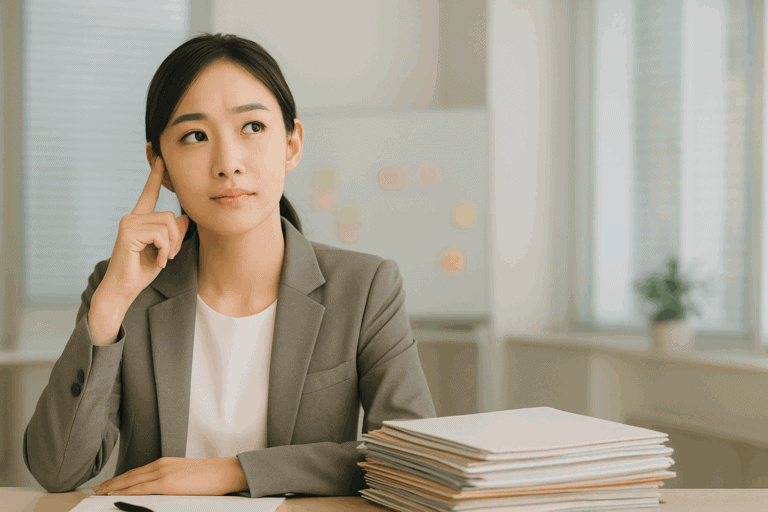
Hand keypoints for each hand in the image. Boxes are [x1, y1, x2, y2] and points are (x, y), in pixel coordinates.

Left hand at [92, 456, 247, 495]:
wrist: (226, 471)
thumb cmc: (211, 476)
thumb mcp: (186, 476)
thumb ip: (170, 481)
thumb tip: (158, 491)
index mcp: (166, 463)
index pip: (137, 472)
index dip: (120, 478)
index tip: (108, 484)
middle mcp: (162, 465)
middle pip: (130, 475)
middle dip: (111, 483)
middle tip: (96, 489)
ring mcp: (164, 473)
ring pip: (131, 480)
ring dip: (114, 486)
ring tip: (100, 492)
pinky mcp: (168, 483)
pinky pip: (141, 488)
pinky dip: (125, 491)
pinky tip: (116, 494)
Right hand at [99, 156, 188, 305]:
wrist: (123, 290)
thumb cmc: (141, 272)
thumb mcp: (164, 251)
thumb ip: (173, 234)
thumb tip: (183, 216)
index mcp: (140, 220)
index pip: (149, 194)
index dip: (156, 176)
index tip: (160, 158)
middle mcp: (132, 217)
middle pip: (170, 216)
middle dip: (176, 239)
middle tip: (167, 256)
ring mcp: (128, 223)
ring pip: (167, 225)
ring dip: (170, 247)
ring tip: (160, 259)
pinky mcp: (128, 232)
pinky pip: (161, 235)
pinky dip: (164, 251)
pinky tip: (156, 261)